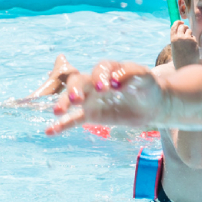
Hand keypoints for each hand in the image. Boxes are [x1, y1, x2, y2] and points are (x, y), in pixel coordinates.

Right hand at [47, 61, 162, 134]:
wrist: (152, 106)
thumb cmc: (147, 87)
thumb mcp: (145, 78)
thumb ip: (131, 74)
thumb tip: (114, 80)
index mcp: (108, 69)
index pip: (100, 69)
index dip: (101, 76)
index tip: (108, 87)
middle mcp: (95, 82)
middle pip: (78, 81)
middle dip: (75, 89)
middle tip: (78, 99)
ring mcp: (91, 98)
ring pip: (72, 98)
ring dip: (64, 102)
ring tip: (58, 111)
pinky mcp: (91, 115)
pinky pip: (73, 119)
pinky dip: (61, 125)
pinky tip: (49, 131)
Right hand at [169, 21, 198, 65]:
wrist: (185, 65)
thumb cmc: (179, 57)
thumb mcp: (175, 46)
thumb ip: (177, 38)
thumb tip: (183, 29)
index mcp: (173, 39)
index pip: (174, 26)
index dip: (177, 22)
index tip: (181, 21)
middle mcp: (180, 37)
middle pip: (183, 27)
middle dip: (185, 27)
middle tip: (186, 28)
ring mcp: (188, 39)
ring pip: (189, 30)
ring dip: (189, 33)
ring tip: (187, 42)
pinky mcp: (194, 41)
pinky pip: (193, 37)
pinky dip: (193, 40)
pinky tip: (191, 47)